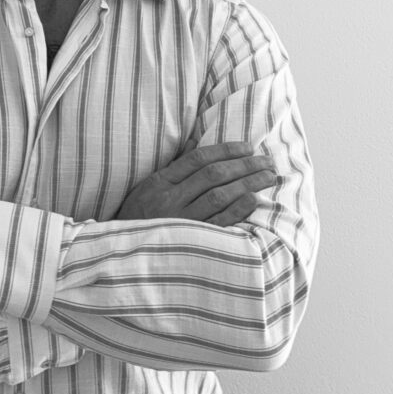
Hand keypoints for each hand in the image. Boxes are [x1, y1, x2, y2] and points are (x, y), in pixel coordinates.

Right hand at [114, 141, 276, 227]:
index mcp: (160, 183)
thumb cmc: (139, 217)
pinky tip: (254, 199)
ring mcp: (181, 221)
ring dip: (247, 184)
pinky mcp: (191, 241)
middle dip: (244, 165)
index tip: (248, 147)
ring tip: (269, 177)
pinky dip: (238, 210)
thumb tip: (196, 139)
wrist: (124, 254)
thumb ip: (175, 164)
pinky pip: (218, 223)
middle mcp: (170, 199)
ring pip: (219, 196)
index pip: (198, 159)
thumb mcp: (148, 186)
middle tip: (267, 161)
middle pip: (213, 175)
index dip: (226, 150)